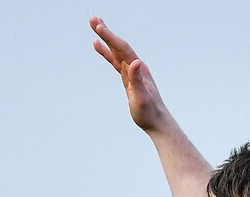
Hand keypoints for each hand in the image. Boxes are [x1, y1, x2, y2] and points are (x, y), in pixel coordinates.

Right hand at [90, 17, 169, 131]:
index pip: (122, 48)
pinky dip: (108, 53)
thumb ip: (137, 80)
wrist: (157, 122)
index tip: (98, 26)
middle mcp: (136, 67)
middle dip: (106, 32)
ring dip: (106, 39)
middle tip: (93, 19)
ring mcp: (132, 72)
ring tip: (95, 26)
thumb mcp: (142, 97)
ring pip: (117, 51)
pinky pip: (116, 62)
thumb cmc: (149, 112)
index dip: (110, 37)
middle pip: (119, 45)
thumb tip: (136, 62)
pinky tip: (100, 47)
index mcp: (139, 69)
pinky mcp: (129, 79)